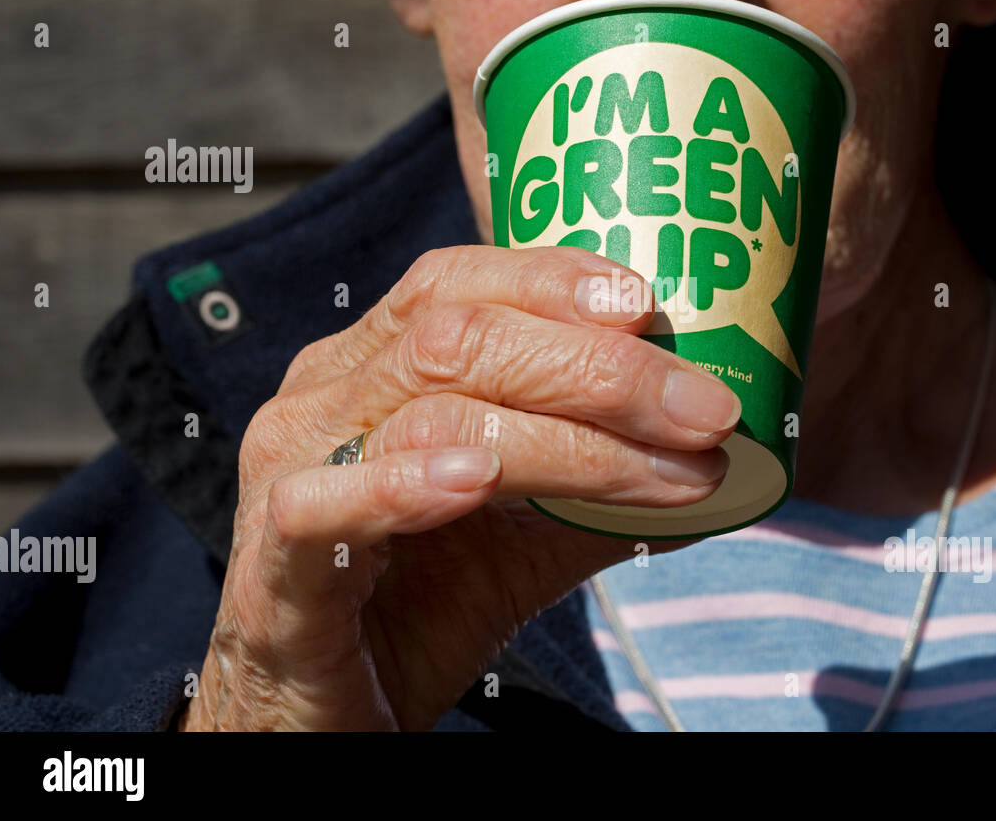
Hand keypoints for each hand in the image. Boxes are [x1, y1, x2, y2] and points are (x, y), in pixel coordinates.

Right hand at [180, 245, 739, 729]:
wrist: (330, 715)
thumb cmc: (423, 603)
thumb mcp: (531, 531)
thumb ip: (602, 482)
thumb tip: (721, 456)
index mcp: (373, 367)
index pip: (458, 283)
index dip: (554, 281)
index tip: (653, 308)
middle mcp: (324, 399)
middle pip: (458, 338)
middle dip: (598, 369)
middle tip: (703, 408)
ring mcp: (291, 473)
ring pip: (426, 414)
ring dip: (563, 441)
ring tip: (662, 469)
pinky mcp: (273, 565)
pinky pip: (326, 505)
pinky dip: (406, 485)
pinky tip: (479, 479)